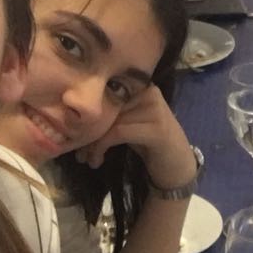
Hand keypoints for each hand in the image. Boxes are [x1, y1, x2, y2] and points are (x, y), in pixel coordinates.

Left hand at [76, 85, 193, 188]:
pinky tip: (97, 161)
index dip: (88, 113)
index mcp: (142, 86)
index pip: (106, 92)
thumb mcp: (128, 122)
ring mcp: (155, 110)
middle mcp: (150, 93)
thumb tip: (76, 112)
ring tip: (86, 159)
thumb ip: (112, 112)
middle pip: (107, 107)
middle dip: (88, 131)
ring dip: (92, 143)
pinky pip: (118, 133)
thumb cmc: (149, 144)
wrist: (177, 166)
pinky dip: (101, 148)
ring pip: (110, 122)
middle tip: (78, 152)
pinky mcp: (156, 129)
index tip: (75, 133)